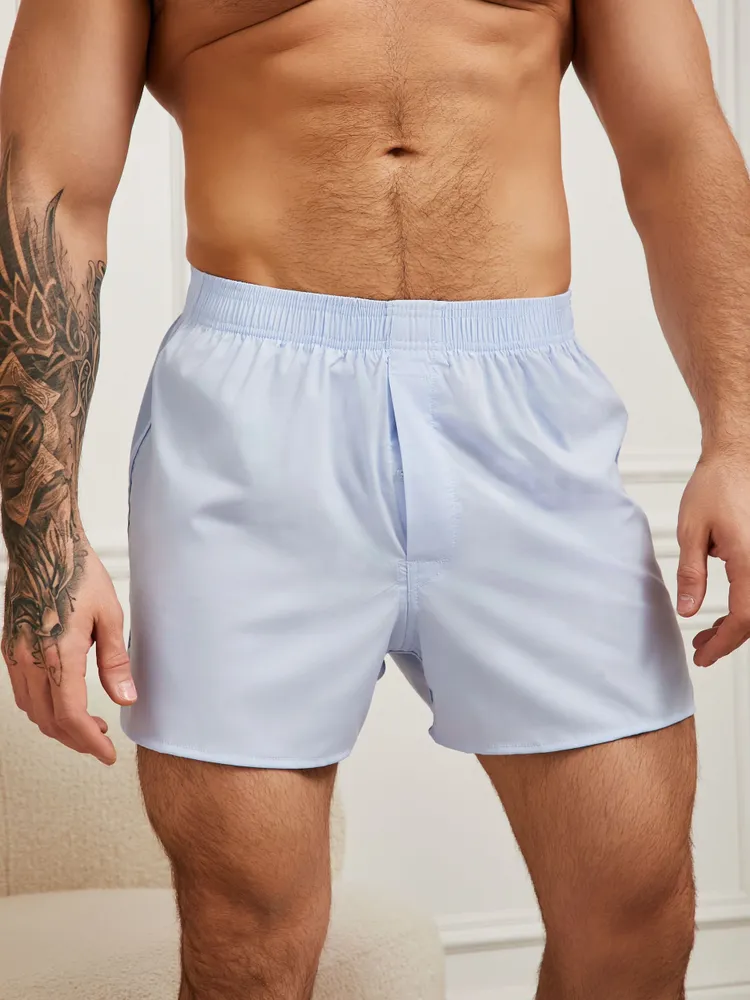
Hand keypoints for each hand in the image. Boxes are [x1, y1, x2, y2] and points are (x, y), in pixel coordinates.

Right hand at [2, 544, 136, 763]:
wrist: (42, 545)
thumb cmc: (78, 574)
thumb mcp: (111, 616)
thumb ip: (116, 662)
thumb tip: (126, 699)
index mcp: (59, 654)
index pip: (71, 717)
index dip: (90, 742)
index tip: (107, 754)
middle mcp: (30, 659)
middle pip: (49, 721)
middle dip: (76, 739)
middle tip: (102, 741)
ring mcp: (15, 654)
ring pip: (31, 710)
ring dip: (58, 725)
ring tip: (88, 723)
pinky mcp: (9, 646)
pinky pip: (21, 691)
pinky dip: (41, 707)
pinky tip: (63, 700)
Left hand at [676, 449, 749, 666]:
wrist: (739, 455)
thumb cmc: (717, 484)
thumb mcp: (691, 531)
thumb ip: (690, 574)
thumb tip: (689, 611)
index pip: (744, 619)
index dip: (722, 643)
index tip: (702, 655)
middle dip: (729, 638)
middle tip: (701, 648)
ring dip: (740, 623)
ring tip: (709, 632)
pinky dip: (747, 604)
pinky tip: (727, 610)